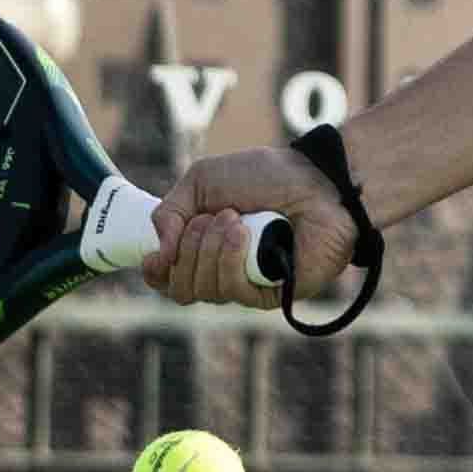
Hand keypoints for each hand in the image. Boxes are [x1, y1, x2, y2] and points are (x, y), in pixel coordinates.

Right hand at [148, 143, 352, 309]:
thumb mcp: (202, 181)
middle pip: (180, 288)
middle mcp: (222, 270)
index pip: (167, 279)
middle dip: (187, 249)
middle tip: (212, 218)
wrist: (316, 182)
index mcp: (203, 247)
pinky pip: (233, 291)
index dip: (156, 272)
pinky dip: (230, 259)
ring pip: (203, 290)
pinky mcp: (271, 294)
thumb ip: (168, 213)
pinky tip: (245, 236)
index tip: (157, 255)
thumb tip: (160, 257)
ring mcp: (246, 284)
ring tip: (235, 219)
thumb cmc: (266, 177)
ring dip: (211, 249)